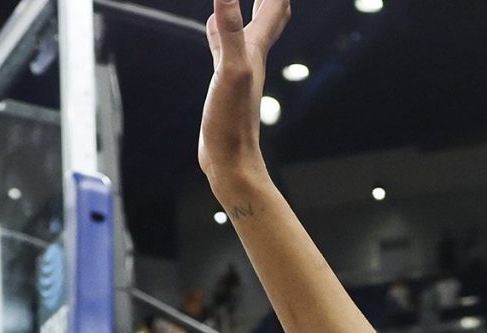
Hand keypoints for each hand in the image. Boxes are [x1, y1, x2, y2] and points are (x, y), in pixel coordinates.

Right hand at [197, 0, 291, 193]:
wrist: (230, 162)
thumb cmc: (232, 122)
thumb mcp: (229, 71)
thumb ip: (229, 32)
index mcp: (256, 49)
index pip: (274, 7)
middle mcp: (252, 55)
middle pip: (270, 14)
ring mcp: (238, 68)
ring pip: (247, 28)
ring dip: (250, 6)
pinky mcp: (224, 82)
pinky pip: (223, 46)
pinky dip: (219, 30)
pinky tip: (212, 30)